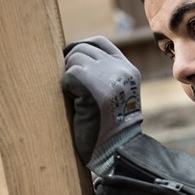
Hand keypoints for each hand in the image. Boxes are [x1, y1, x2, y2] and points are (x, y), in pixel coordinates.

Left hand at [61, 36, 141, 174]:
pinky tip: (74, 104)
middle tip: (70, 85)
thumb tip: (72, 55)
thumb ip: (104, 75)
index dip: (81, 47)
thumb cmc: (110, 130)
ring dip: (68, 77)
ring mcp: (106, 75)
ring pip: (74, 59)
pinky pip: (67, 75)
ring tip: (75, 97)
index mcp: (129, 71)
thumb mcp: (116, 96)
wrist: (116, 151)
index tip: (70, 59)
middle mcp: (120, 69)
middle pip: (83, 48)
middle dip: (70, 64)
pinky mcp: (91, 85)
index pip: (100, 43)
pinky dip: (66, 88)